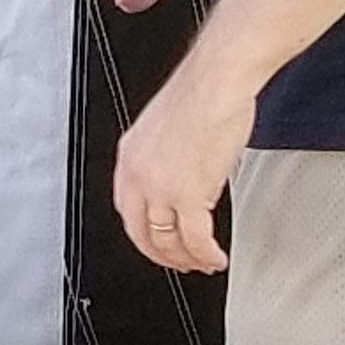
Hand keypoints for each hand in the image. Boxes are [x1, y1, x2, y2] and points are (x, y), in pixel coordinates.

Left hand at [113, 64, 249, 276]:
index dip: (143, 233)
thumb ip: (165, 157)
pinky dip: (205, 255)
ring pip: (167, 240)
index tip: (157, 241)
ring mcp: (161, 188)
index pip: (127, 210)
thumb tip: (181, 175)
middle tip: (178, 262)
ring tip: (201, 263)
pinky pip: (195, 239)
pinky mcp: (188, 196)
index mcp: (129, 157)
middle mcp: (138, 175)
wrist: (217, 81)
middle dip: (161, 254)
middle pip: (142, 232)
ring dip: (186, 258)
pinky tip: (214, 258)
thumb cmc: (201, 92)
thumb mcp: (165, 128)